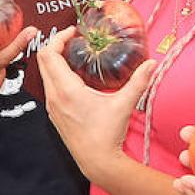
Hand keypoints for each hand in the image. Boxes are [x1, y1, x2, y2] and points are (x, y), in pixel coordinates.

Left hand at [33, 28, 155, 183]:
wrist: (97, 162)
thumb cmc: (107, 134)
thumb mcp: (124, 104)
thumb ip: (139, 81)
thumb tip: (152, 63)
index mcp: (66, 90)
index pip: (49, 54)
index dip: (58, 38)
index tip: (73, 32)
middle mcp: (54, 97)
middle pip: (43, 61)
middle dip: (55, 45)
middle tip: (73, 40)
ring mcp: (52, 106)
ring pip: (44, 74)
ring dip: (54, 61)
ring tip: (74, 54)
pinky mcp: (54, 114)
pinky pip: (49, 87)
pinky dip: (56, 75)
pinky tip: (74, 76)